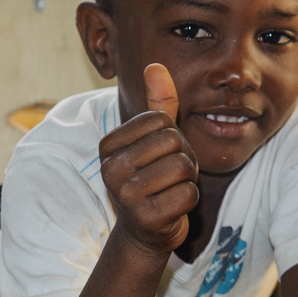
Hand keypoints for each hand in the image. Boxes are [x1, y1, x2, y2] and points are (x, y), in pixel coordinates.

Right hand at [98, 64, 198, 254]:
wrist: (147, 231)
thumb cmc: (154, 178)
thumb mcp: (155, 139)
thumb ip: (158, 103)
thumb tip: (155, 65)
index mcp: (108, 144)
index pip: (161, 120)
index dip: (174, 137)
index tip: (160, 156)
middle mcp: (110, 168)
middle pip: (175, 141)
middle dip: (184, 158)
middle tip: (169, 176)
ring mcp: (125, 196)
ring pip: (184, 167)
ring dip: (188, 180)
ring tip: (170, 190)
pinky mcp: (146, 218)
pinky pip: (189, 194)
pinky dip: (189, 201)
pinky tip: (172, 208)